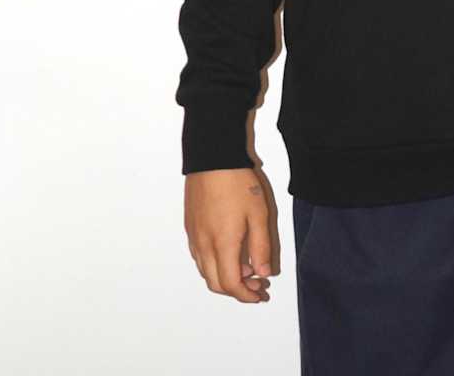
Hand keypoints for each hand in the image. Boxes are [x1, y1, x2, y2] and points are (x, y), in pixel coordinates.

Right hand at [185, 168, 275, 302]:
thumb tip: (263, 273)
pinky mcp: (190, 227)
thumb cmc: (237, 182)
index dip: (246, 296)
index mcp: (222, 245)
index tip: (260, 294)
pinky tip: (229, 254)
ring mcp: (194, 236)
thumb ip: (261, 247)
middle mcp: (203, 246)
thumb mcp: (259, 214)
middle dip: (237, 291)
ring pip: (205, 271)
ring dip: (224, 278)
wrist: (212, 158)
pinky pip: (199, 257)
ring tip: (247, 270)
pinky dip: (214, 265)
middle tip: (258, 285)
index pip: (231, 285)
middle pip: (215, 284)